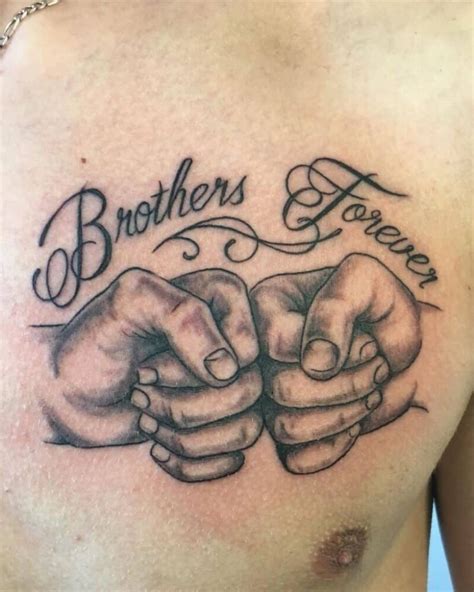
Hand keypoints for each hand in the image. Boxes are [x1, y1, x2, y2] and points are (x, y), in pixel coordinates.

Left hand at [44, 268, 261, 474]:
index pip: (247, 351)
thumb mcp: (129, 305)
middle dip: (182, 406)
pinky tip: (157, 446)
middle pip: (248, 393)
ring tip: (146, 418)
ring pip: (245, 430)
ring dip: (185, 437)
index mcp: (225, 300)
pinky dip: (188, 462)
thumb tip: (229, 371)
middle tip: (139, 393)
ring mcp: (232, 387)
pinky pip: (230, 460)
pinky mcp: (222, 426)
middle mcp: (236, 343)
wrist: (68, 388)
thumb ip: (183, 317)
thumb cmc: (95, 341)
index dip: (191, 369)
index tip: (145, 364)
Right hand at [250, 253, 422, 473]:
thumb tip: (315, 364)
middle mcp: (257, 353)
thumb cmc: (376, 301)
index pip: (277, 342)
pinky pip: (296, 457)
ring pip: (285, 428)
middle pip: (281, 389)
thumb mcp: (364, 281)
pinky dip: (336, 445)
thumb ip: (336, 308)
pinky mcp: (283, 427)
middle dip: (345, 385)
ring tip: (371, 390)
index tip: (368, 340)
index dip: (329, 348)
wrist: (390, 335)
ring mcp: (266, 394)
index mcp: (266, 307)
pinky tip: (357, 420)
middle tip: (377, 367)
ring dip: (344, 414)